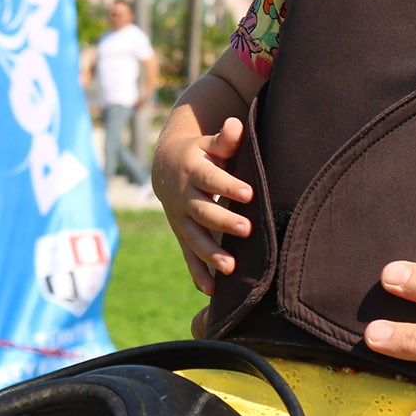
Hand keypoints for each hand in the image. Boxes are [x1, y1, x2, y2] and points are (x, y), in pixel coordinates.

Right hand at [151, 116, 254, 296]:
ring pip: (194, 238)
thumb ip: (225, 139)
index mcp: (193, 170)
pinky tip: (211, 290)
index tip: (249, 193)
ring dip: (211, 254)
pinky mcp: (182, 233)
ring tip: (231, 268)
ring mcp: (181, 218)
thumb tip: (235, 126)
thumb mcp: (210, 143)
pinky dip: (198, 273)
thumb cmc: (201, 152)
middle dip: (224, 222)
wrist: (167, 166)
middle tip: (247, 230)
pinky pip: (188, 255)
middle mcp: (184, 196)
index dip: (228, 186)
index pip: (211, 179)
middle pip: (203, 211)